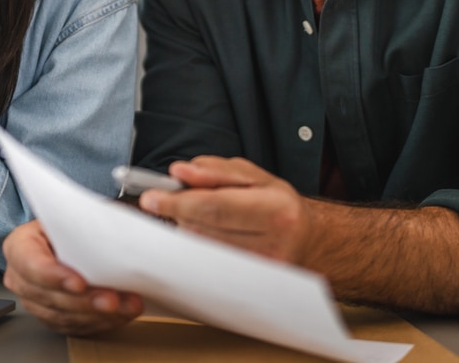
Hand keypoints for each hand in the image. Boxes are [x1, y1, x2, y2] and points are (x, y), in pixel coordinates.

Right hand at [2, 220, 142, 335]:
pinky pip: (73, 326)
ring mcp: (33, 300)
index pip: (30, 263)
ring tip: (124, 306)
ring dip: (96, 315)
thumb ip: (88, 220)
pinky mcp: (51, 317)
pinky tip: (119, 314)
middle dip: (84, 301)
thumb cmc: (71, 224)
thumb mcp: (76, 212)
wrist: (72, 238)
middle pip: (47, 296)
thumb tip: (120, 225)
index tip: (80, 283)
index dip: (54, 276)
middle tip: (111, 300)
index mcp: (20, 244)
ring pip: (62, 316)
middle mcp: (21, 276)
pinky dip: (99, 323)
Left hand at [139, 157, 315, 265]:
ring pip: (199, 246)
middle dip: (181, 210)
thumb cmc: (279, 205)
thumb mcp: (253, 176)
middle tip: (179, 198)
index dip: (178, 202)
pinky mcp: (248, 286)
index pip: (215, 207)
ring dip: (190, 226)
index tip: (151, 198)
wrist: (307, 241)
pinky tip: (213, 234)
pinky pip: (206, 262)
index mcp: (275, 210)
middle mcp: (271, 244)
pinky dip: (199, 244)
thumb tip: (180, 172)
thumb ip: (214, 171)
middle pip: (202, 228)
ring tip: (210, 216)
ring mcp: (258, 272)